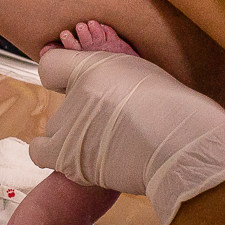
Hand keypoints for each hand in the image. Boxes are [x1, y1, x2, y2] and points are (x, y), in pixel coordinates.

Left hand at [29, 50, 224, 224]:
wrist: (184, 146)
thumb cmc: (176, 111)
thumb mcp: (145, 75)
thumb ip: (115, 76)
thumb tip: (101, 82)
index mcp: (94, 66)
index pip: (51, 66)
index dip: (62, 76)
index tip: (74, 85)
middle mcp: (75, 92)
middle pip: (62, 105)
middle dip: (81, 115)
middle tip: (113, 127)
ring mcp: (69, 125)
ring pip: (55, 131)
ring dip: (74, 138)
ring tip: (108, 147)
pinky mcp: (67, 158)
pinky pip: (40, 152)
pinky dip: (54, 155)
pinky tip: (78, 159)